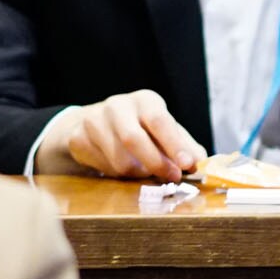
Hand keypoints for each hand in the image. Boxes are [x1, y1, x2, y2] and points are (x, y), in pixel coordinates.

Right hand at [38, 91, 207, 180]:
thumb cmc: (141, 127)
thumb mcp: (165, 131)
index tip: (187, 164)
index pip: (160, 121)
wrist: (96, 122)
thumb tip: (201, 162)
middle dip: (156, 163)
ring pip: (118, 158)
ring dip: (138, 173)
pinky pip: (102, 166)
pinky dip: (118, 174)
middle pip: (134, 139)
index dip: (175, 144)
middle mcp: (118, 106)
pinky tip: (124, 169)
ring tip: (146, 173)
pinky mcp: (78, 138)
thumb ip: (185, 146)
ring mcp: (93, 120)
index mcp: (145, 100)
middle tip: (173, 178)